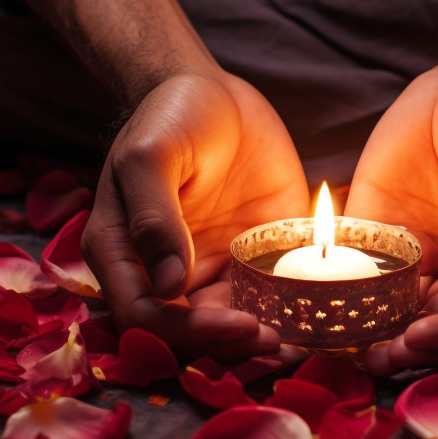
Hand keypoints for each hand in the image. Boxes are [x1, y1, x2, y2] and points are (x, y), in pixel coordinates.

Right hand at [82, 72, 308, 360]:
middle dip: (227, 347)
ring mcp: (206, 270)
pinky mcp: (247, 262)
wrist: (215, 92)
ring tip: (296, 343)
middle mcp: (161, 273)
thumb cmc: (170, 115)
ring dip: (255, 343)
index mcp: (123, 254)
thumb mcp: (152, 154)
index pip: (144, 316)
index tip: (237, 324)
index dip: (187, 332)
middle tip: (275, 342)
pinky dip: (284, 317)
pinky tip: (314, 321)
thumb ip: (153, 217)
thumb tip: (168, 285)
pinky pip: (262, 302)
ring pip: (225, 329)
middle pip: (185, 335)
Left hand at [344, 65, 437, 373]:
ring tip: (347, 350)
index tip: (422, 337)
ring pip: (411, 322)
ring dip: (383, 340)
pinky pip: (373, 289)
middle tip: (378, 357)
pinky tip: (323, 315)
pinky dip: (353, 306)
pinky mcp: (393, 255)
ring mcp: (435, 270)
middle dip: (418, 351)